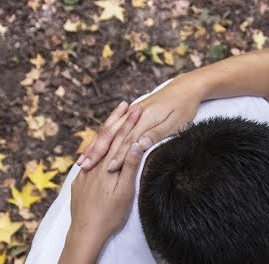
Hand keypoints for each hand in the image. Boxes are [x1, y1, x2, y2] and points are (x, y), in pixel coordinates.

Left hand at [69, 105, 144, 237]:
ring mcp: (84, 173)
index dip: (130, 123)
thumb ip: (130, 166)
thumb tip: (136, 143)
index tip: (138, 109)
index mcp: (107, 166)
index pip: (121, 139)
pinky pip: (89, 159)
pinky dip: (96, 148)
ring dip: (106, 132)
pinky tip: (98, 146)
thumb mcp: (125, 192)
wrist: (85, 232)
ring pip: (96, 147)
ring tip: (114, 121)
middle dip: (117, 121)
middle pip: (106, 138)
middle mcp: (94, 165)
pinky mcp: (79, 183)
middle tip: (126, 105)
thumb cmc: (110, 216)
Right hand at [76, 74, 201, 171]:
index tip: (107, 170)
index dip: (117, 157)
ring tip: (82, 159)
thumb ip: (156, 135)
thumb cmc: (184, 108)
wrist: (186, 88)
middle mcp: (134, 115)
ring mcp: (131, 113)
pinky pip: (113, 126)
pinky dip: (102, 137)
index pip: (127, 142)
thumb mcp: (175, 124)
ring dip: (95, 145)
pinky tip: (95, 144)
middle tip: (83, 166)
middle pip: (112, 136)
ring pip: (109, 131)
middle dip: (97, 151)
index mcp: (145, 119)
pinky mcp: (132, 113)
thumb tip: (138, 146)